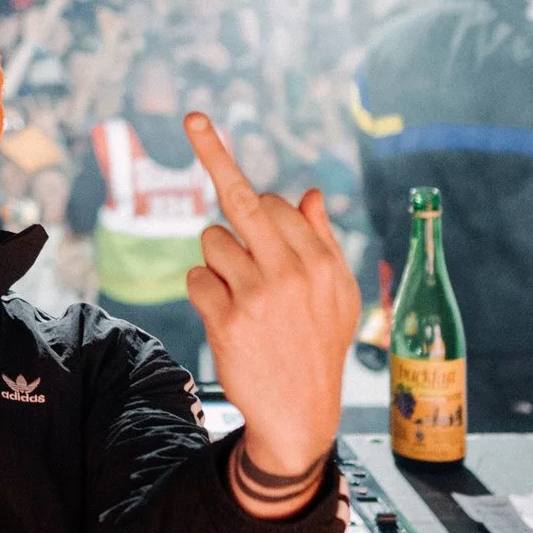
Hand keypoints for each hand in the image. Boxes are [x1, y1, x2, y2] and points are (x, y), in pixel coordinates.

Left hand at [184, 112, 359, 513]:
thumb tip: (308, 193)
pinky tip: (225, 316)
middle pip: (243, 201)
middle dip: (214, 153)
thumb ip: (321, 242)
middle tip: (194, 118)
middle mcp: (292, 273)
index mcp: (321, 262)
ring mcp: (258, 296)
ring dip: (216, 261)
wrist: (301, 415)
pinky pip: (195, 278)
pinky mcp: (227, 320)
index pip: (274, 204)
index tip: (219, 149)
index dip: (253, 200)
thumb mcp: (338, 296)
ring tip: (240, 295)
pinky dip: (202, 291)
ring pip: (211, 242)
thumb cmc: (318, 346)